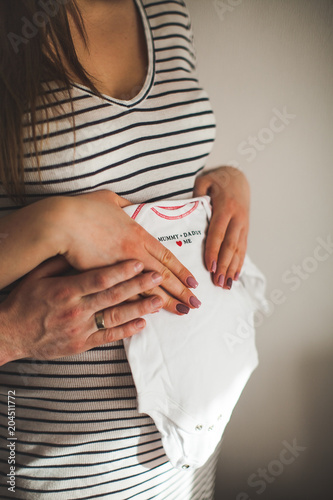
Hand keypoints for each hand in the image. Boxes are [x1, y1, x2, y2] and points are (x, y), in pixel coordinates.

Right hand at [0, 257, 164, 365]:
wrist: (11, 335)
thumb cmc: (24, 302)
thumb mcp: (37, 276)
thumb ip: (60, 263)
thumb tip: (81, 248)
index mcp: (66, 290)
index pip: (99, 279)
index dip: (121, 271)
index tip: (139, 263)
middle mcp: (76, 310)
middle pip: (113, 296)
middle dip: (138, 286)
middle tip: (158, 278)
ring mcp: (80, 329)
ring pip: (115, 318)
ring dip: (139, 308)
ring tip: (158, 300)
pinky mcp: (82, 344)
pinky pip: (109, 337)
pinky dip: (127, 330)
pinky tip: (142, 323)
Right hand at [53, 190, 199, 314]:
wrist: (60, 221)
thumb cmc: (83, 208)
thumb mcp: (109, 199)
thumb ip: (124, 205)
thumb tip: (131, 206)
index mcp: (137, 233)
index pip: (166, 255)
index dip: (181, 270)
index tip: (193, 282)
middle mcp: (133, 251)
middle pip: (163, 275)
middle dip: (181, 290)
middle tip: (195, 303)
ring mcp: (119, 267)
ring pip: (149, 288)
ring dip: (166, 301)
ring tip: (181, 311)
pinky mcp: (104, 278)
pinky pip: (127, 294)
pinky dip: (140, 304)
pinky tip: (151, 313)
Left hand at [194, 166, 249, 288]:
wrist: (238, 177)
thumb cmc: (217, 181)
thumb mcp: (204, 181)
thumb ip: (196, 194)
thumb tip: (188, 210)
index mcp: (225, 207)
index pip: (218, 233)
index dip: (214, 251)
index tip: (209, 267)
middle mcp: (237, 218)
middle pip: (230, 245)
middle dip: (224, 266)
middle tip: (217, 282)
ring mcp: (243, 225)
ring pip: (239, 250)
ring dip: (232, 269)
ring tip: (226, 285)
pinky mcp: (245, 230)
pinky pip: (243, 249)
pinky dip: (239, 264)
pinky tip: (235, 277)